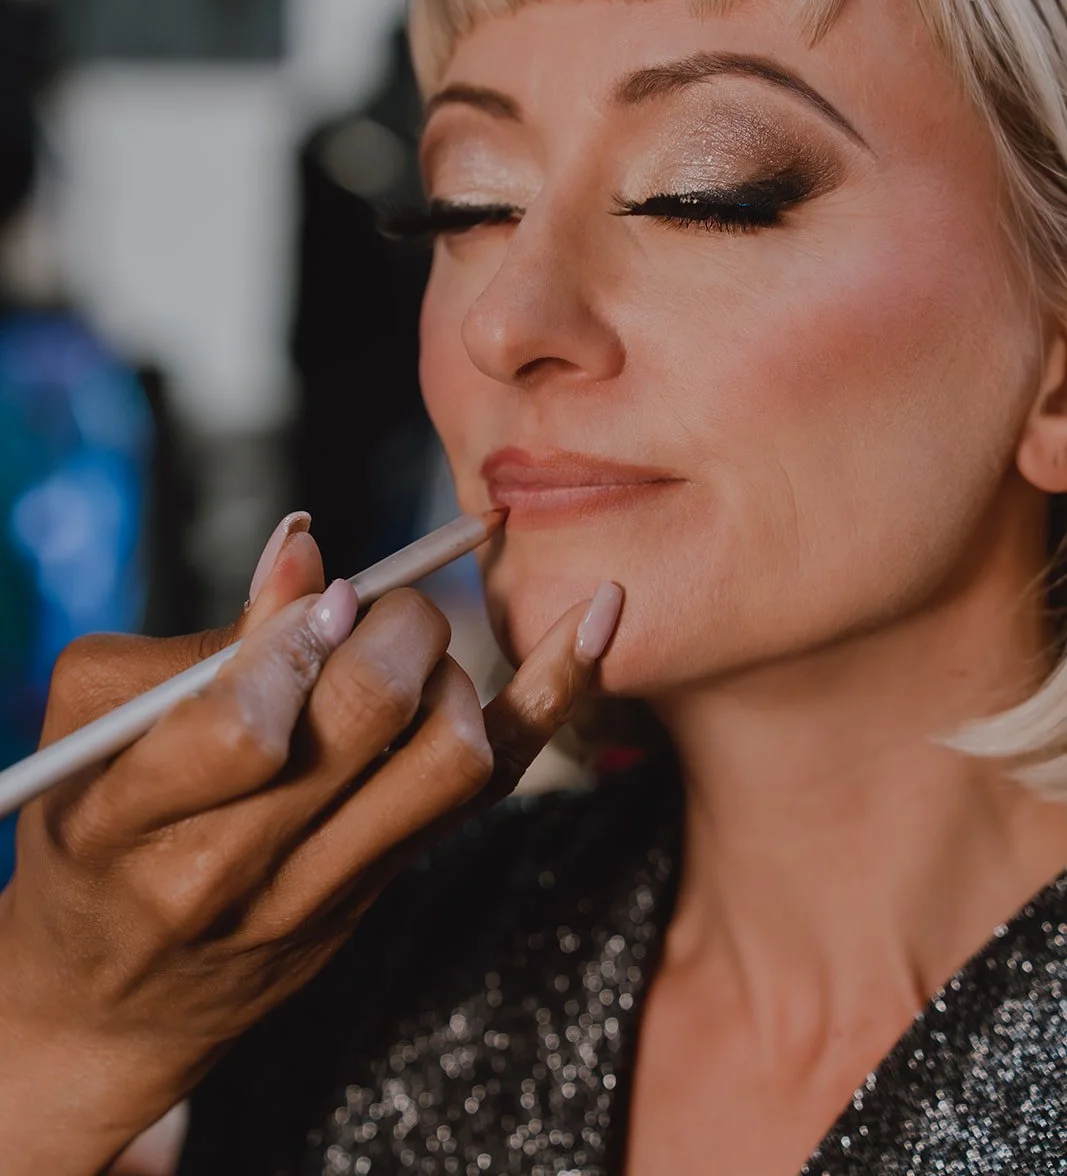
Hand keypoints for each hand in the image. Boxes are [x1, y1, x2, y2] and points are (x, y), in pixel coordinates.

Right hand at [0, 515, 621, 1173]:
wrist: (111, 996)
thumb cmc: (90, 828)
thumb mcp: (95, 729)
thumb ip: (201, 643)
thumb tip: (309, 541)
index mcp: (131, 823)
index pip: (246, 727)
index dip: (295, 644)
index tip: (320, 600)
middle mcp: (234, 874)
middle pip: (367, 724)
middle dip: (389, 631)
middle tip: (369, 609)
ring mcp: (322, 894)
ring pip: (452, 760)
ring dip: (450, 669)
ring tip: (407, 650)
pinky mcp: (383, 890)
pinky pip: (492, 788)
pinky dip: (554, 694)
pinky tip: (597, 616)